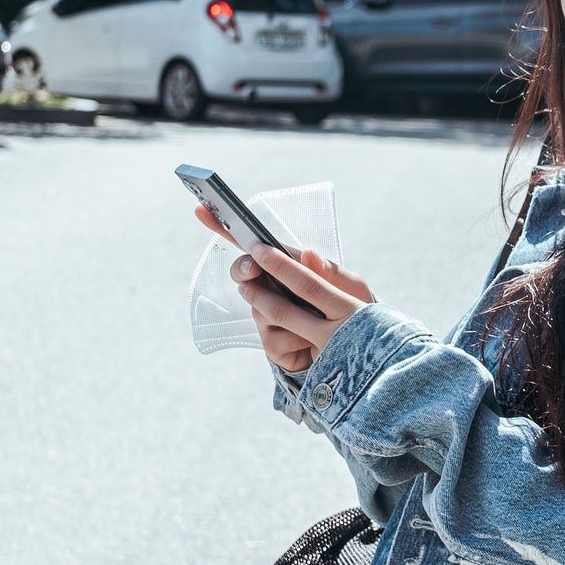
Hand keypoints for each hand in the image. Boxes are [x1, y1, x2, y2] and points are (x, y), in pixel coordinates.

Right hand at [191, 201, 375, 371]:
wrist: (360, 354)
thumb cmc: (356, 311)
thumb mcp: (352, 288)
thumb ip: (330, 272)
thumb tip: (309, 253)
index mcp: (290, 267)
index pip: (254, 244)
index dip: (225, 228)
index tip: (203, 210)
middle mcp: (273, 288)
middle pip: (243, 272)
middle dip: (245, 269)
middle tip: (253, 270)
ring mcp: (269, 315)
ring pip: (258, 306)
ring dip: (281, 309)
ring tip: (309, 316)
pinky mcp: (272, 343)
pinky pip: (273, 337)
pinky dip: (295, 338)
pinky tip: (311, 341)